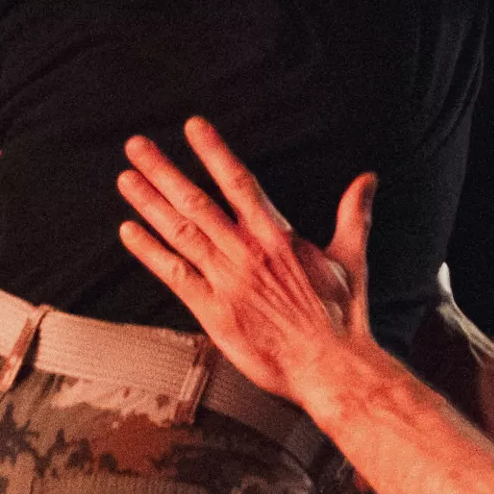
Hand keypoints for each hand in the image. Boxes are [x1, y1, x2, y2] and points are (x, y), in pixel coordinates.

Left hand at [117, 120, 376, 405]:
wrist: (331, 367)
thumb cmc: (343, 317)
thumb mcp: (352, 258)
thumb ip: (353, 214)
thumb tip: (368, 179)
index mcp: (278, 236)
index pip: (239, 182)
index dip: (214, 151)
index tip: (193, 126)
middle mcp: (247, 252)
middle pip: (197, 202)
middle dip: (164, 171)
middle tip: (137, 146)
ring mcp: (227, 281)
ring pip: (180, 232)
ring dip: (150, 203)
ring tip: (126, 178)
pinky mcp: (214, 311)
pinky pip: (174, 275)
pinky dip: (150, 252)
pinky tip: (129, 231)